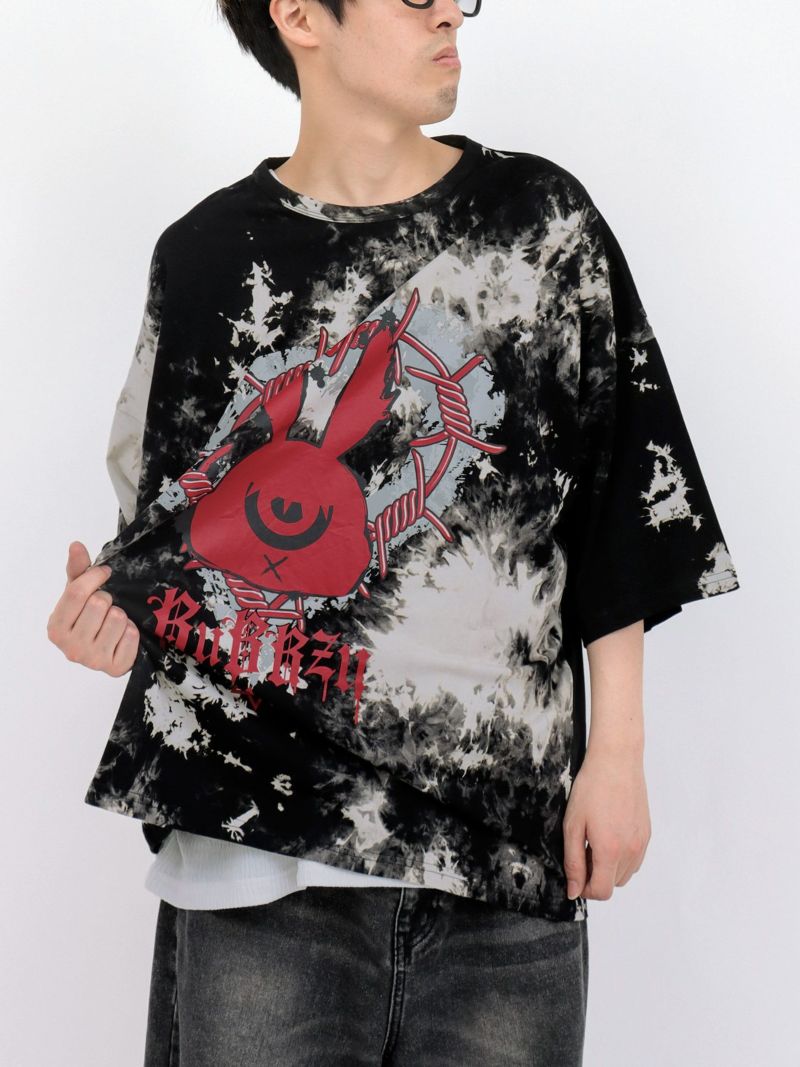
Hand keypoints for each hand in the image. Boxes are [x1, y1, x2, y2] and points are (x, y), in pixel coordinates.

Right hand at [46, 541, 138, 676]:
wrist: (107, 648)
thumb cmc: (89, 617)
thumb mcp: (79, 593)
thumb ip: (78, 569)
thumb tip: (76, 545)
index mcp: (56, 628)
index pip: (77, 591)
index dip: (95, 576)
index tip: (104, 573)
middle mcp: (70, 648)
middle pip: (99, 603)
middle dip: (108, 599)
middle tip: (105, 608)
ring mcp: (92, 661)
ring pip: (118, 618)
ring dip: (121, 615)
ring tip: (113, 623)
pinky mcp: (114, 668)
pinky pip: (132, 636)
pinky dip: (132, 632)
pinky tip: (122, 636)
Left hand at [562, 743, 651, 900]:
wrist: (617, 760)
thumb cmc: (592, 787)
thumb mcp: (572, 825)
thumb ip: (573, 861)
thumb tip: (574, 891)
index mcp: (610, 850)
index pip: (601, 892)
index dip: (584, 889)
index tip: (575, 875)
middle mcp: (631, 850)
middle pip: (613, 885)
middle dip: (595, 876)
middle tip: (582, 851)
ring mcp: (642, 843)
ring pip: (625, 874)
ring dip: (609, 869)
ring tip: (595, 842)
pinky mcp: (647, 834)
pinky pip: (635, 860)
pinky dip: (622, 858)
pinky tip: (609, 836)